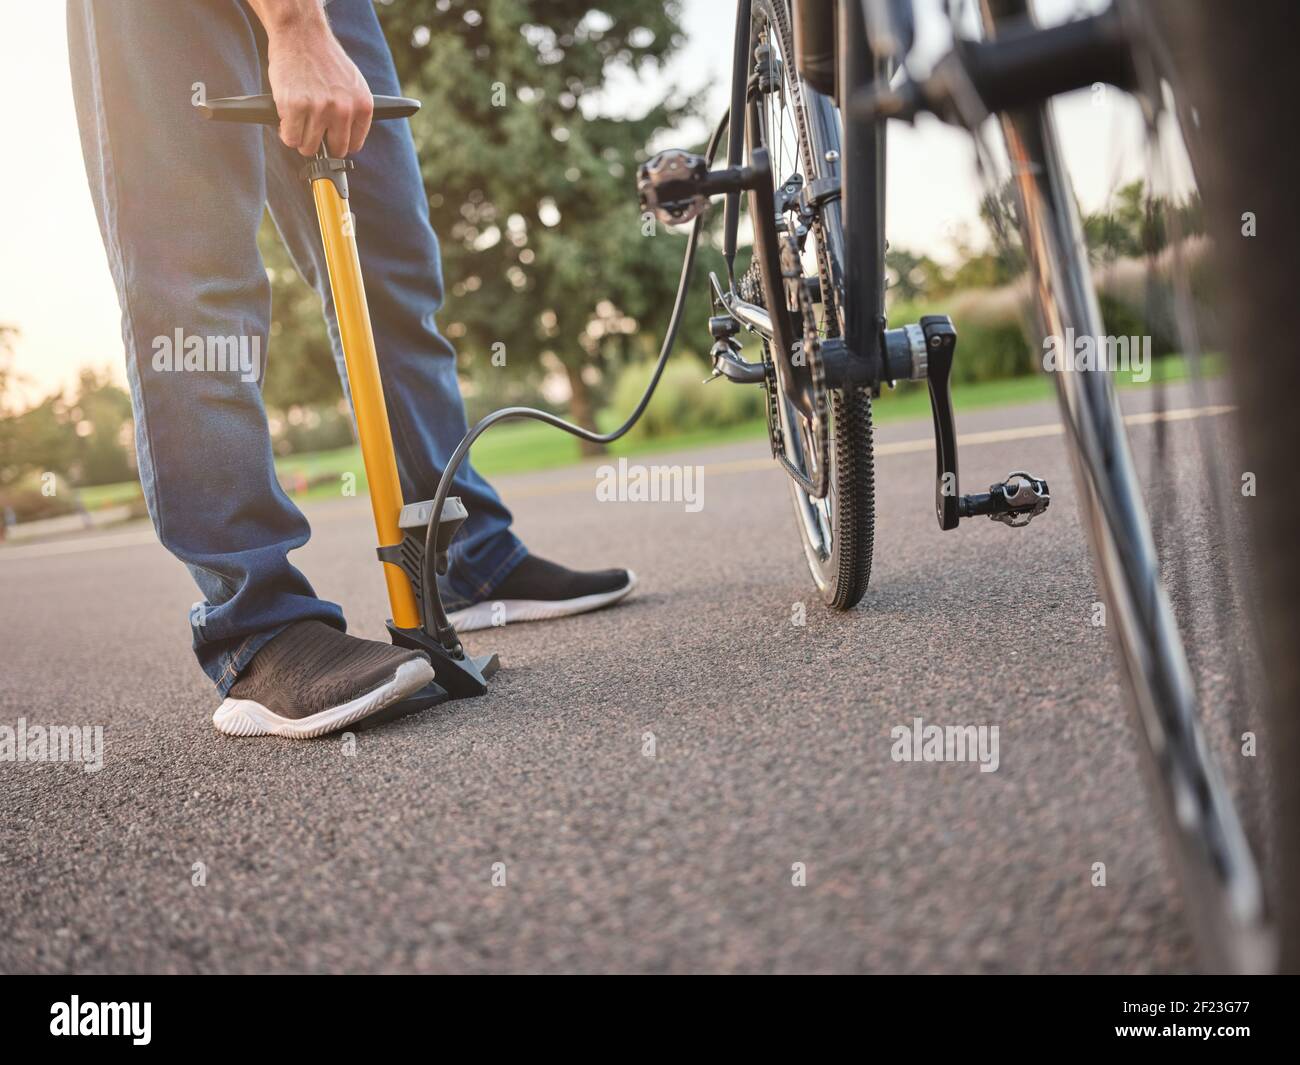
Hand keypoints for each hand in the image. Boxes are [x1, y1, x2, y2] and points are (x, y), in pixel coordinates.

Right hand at [262, 11, 373, 156]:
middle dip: (320, 143)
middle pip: (333, 150)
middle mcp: (344, 109)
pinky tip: (287, 115)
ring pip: (309, 147)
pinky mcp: (295, 106)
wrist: (302, 33)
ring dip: (300, 137)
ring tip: (298, 119)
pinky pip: (290, 137)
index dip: (338, 142)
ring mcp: (319, 109)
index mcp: (363, 105)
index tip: (329, 137)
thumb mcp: (353, 84)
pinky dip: (286, 131)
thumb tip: (348, 139)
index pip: (354, 145)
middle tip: (310, 129)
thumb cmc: (324, 59)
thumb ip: (354, 110)